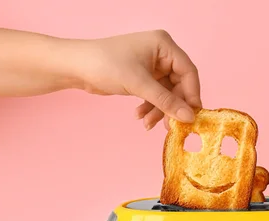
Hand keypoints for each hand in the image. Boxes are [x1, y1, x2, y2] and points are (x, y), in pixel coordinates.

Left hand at [77, 30, 201, 129]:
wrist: (76, 67)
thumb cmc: (106, 65)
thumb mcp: (139, 84)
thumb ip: (166, 101)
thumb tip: (188, 117)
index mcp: (164, 45)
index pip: (188, 72)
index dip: (192, 95)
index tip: (192, 116)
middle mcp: (161, 54)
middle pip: (178, 85)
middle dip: (172, 107)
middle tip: (169, 126)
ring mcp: (152, 66)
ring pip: (166, 94)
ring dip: (159, 110)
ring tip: (148, 124)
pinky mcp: (142, 78)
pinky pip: (155, 96)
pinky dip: (149, 108)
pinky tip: (140, 117)